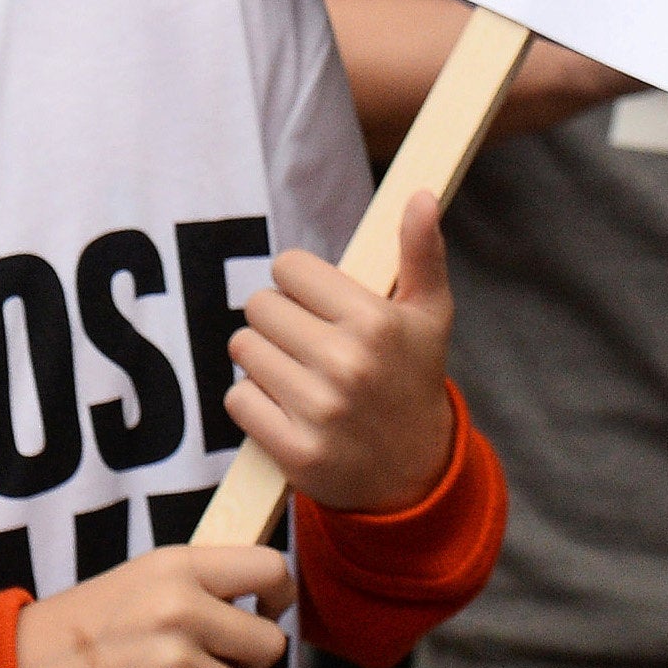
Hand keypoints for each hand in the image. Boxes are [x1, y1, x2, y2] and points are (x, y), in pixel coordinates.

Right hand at [15, 544, 292, 667]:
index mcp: (177, 566)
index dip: (281, 598)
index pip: (271, 568)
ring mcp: (171, 660)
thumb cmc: (76, 636)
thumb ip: (198, 586)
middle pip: (270, 645)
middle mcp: (179, 607)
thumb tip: (264, 600)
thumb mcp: (138, 582)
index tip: (267, 616)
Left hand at [229, 197, 458, 512]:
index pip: (288, 268)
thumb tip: (421, 196)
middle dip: (278, 322)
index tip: (319, 305)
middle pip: (259, 307)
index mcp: (376, 321)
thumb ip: (421, 253)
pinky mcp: (295, 448)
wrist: (414, 472)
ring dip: (263, 361)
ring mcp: (319, 408)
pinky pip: (237, 400)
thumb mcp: (430, 315)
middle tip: (308, 344)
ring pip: (243, 350)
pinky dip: (254, 403)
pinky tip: (287, 408)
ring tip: (299, 376)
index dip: (299, 284)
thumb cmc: (413, 379)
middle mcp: (347, 362)